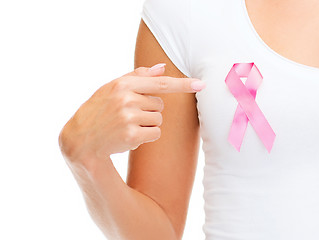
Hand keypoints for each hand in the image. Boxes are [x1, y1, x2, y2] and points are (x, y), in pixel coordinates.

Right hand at [58, 63, 205, 164]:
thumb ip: (138, 77)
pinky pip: (155, 134)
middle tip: (127, 114)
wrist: (81, 138)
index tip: (201, 84)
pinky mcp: (131, 136)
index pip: (160, 83)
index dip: (183, 84)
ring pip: (159, 120)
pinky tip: (128, 135)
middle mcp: (126, 99)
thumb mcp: (113, 88)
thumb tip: (163, 68)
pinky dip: (146, 136)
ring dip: (148, 124)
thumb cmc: (100, 109)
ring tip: (126, 125)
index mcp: (123, 84)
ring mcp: (128, 118)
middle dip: (149, 110)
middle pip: (160, 104)